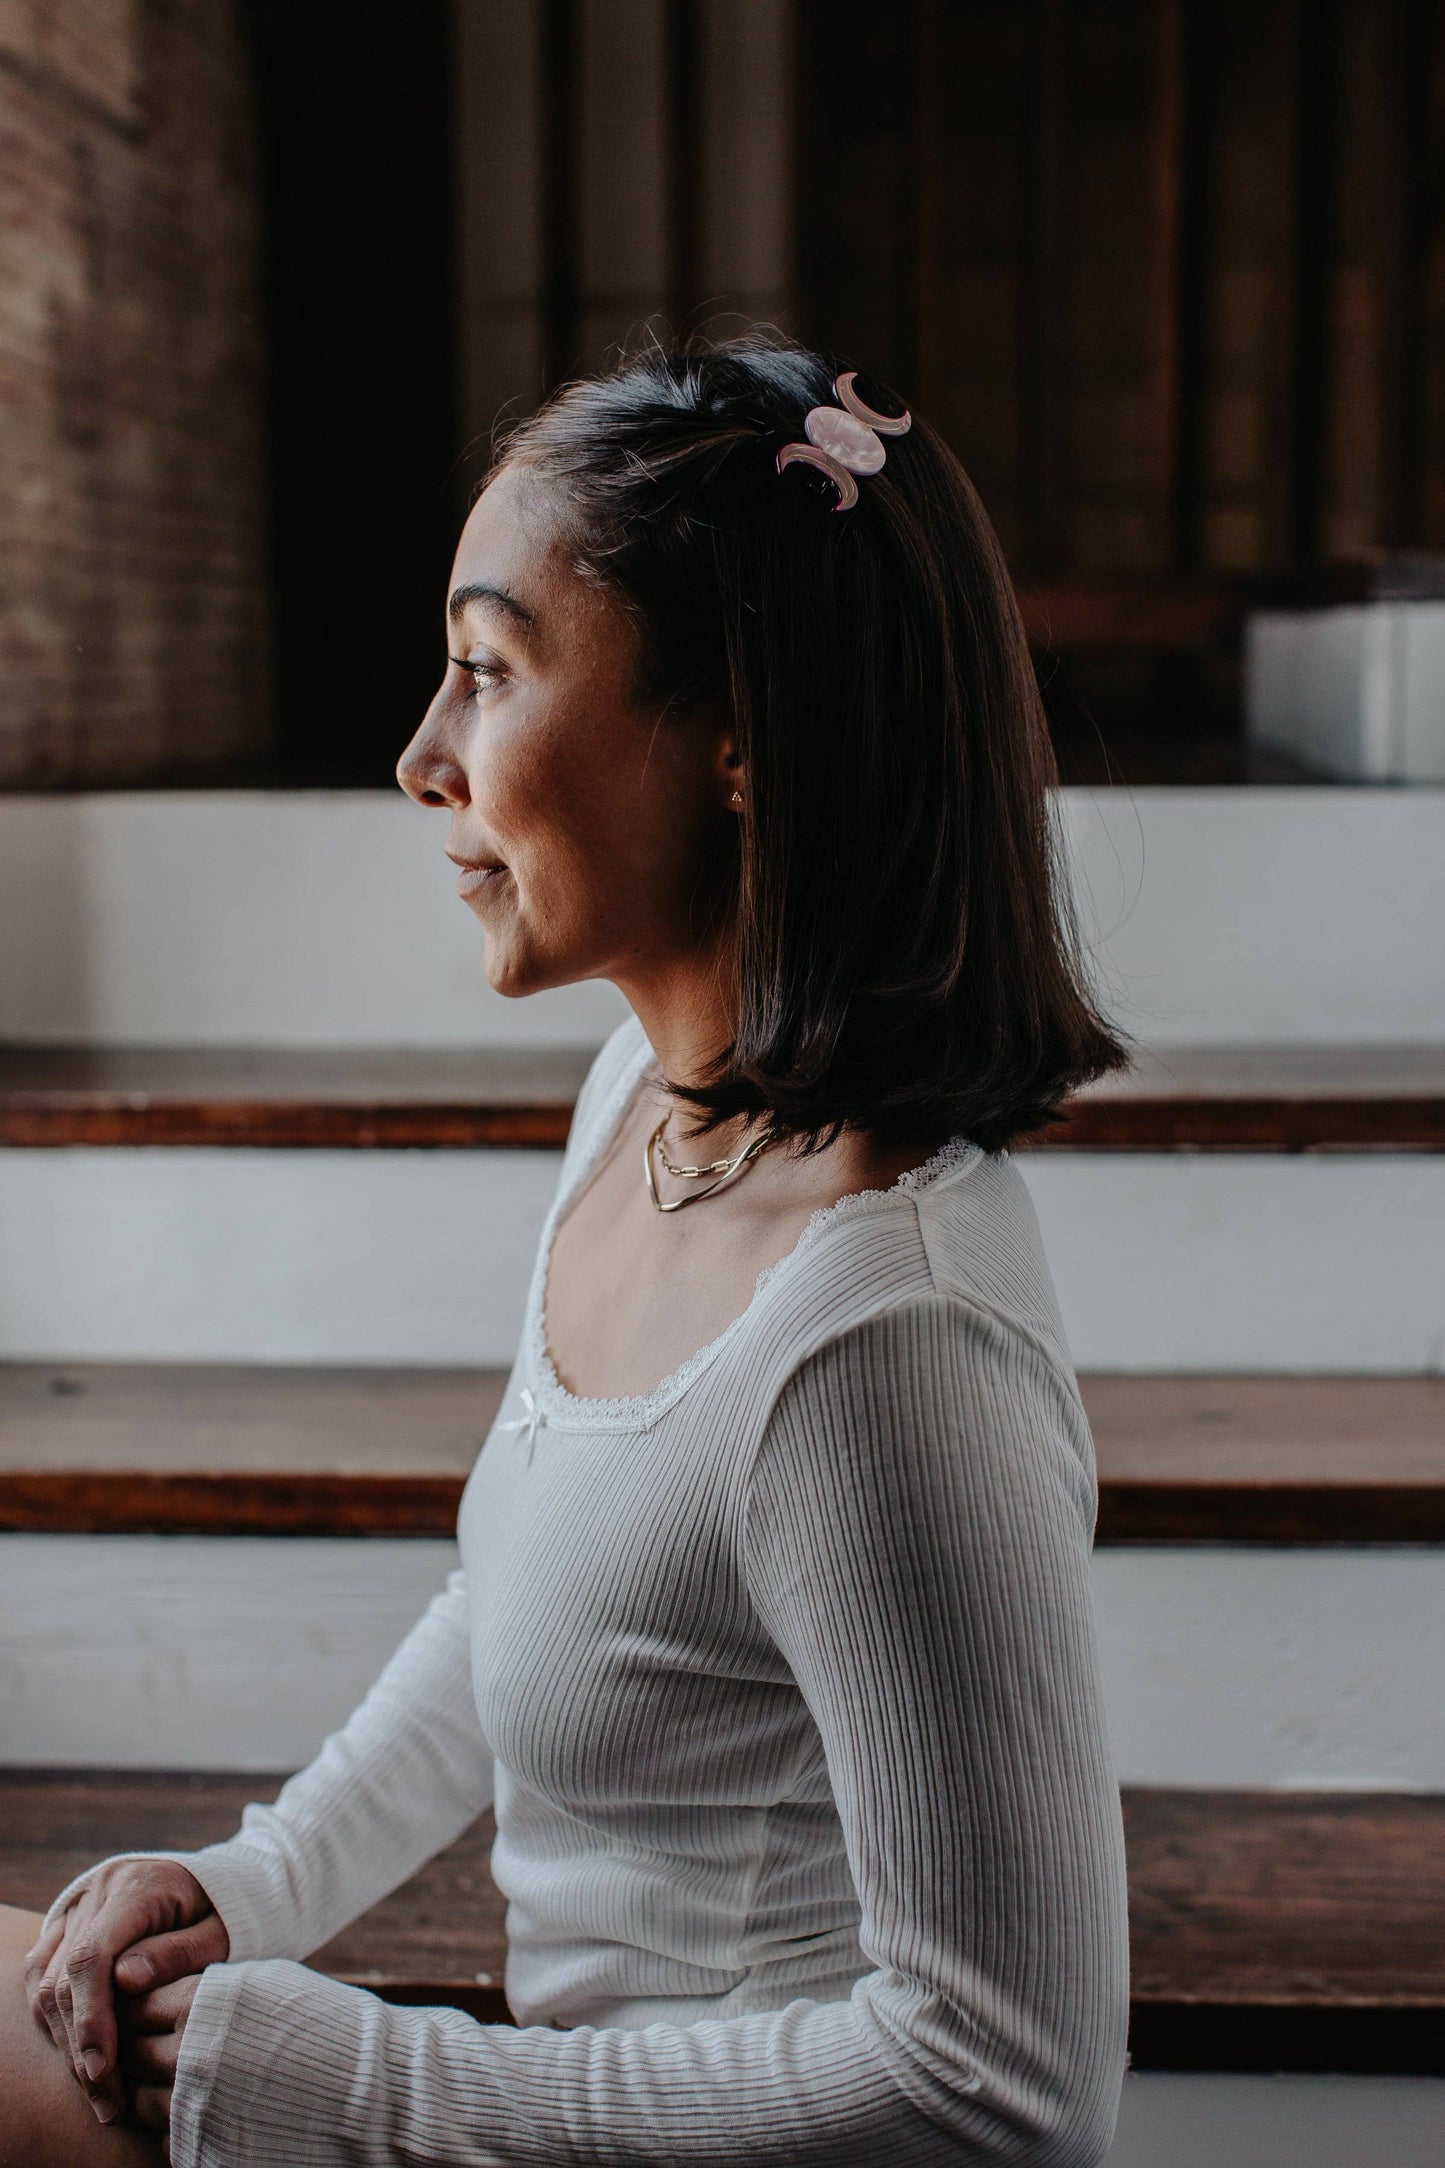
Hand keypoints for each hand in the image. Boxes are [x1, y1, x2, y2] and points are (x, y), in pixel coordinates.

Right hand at [24, 1859, 227, 2125]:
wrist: (215, 1884)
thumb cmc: (228, 1913)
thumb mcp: (222, 1931)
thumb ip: (180, 1952)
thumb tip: (126, 1981)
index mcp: (136, 1887)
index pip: (93, 1956)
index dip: (92, 2018)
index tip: (103, 2070)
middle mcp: (97, 1892)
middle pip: (65, 1979)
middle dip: (81, 2049)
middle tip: (107, 2103)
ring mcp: (78, 1908)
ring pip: (47, 1985)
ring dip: (67, 2044)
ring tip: (98, 2092)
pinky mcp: (67, 1927)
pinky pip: (42, 1977)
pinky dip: (56, 2021)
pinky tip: (80, 2057)